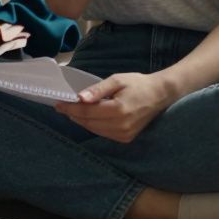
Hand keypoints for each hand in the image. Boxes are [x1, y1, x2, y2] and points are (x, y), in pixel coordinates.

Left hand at [55, 71, 175, 142]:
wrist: (160, 95)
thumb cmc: (138, 84)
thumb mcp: (117, 80)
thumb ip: (97, 90)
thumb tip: (80, 98)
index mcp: (118, 110)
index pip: (87, 112)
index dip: (70, 109)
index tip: (58, 104)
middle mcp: (121, 126)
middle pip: (88, 123)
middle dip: (73, 115)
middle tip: (62, 106)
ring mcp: (125, 134)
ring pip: (94, 130)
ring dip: (82, 121)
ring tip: (72, 111)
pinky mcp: (126, 138)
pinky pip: (103, 133)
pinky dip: (93, 126)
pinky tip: (88, 118)